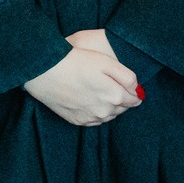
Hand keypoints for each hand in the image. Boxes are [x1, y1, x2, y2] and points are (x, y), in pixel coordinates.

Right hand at [24, 34, 141, 126]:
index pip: (134, 100)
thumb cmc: (77, 61)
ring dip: (110, 107)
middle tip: (118, 88)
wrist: (45, 71)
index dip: (135, 93)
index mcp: (114, 96)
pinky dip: (97, 113)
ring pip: (108, 116)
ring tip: (104, 93)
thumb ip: (127, 77)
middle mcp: (104, 111)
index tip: (133, 88)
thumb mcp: (106, 62)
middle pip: (121, 109)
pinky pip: (94, 121)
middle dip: (123, 100)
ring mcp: (89, 118)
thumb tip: (138, 90)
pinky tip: (92, 102)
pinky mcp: (76, 120)